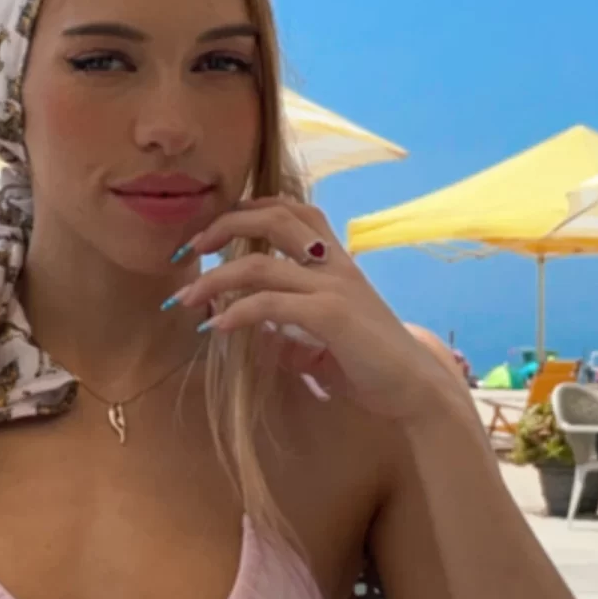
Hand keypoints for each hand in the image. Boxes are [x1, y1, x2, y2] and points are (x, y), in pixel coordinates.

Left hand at [164, 197, 472, 426]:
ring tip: (183, 298)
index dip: (248, 209)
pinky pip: (271, 304)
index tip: (211, 232)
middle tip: (187, 248)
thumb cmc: (371, 365)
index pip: (292, 210)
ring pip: (260, 263)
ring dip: (213, 278)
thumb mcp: (322, 339)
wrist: (414, 388)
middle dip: (222, 226)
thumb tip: (250, 331)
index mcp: (336, 260)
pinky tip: (216, 327)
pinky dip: (237, 313)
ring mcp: (334, 285)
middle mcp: (335, 263)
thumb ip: (287, 329)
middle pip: (272, 218)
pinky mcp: (332, 314)